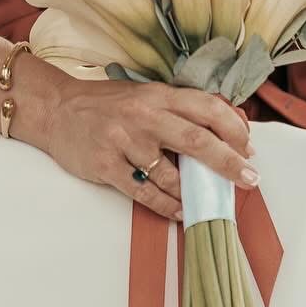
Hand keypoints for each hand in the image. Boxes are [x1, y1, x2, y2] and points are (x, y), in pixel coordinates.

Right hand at [46, 80, 258, 220]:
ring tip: (208, 202)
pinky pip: (145, 192)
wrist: (56, 110)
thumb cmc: (106, 105)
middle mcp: (144, 116)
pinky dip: (167, 206)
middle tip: (249, 179)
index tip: (248, 149)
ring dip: (194, 192)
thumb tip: (221, 133)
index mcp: (158, 95)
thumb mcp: (144, 95)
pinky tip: (180, 211)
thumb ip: (177, 110)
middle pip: (198, 141)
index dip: (234, 129)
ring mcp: (124, 141)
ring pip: (171, 175)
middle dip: (229, 163)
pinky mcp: (106, 165)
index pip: (207, 108)